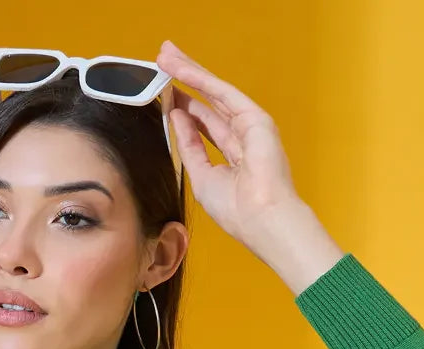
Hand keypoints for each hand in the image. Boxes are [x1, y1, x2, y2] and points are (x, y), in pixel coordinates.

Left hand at [157, 39, 302, 250]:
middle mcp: (241, 136)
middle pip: (208, 102)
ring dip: (189, 72)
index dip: (184, 107)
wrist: (261, 218)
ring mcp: (249, 125)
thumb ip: (188, 145)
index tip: (165, 92)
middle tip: (163, 59)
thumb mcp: (200, 176)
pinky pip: (222, 93)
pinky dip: (201, 80)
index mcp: (231, 156)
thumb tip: (176, 116)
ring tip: (165, 55)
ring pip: (213, 93)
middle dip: (185, 80)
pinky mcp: (255, 117)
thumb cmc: (235, 209)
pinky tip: (181, 69)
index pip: (203, 124)